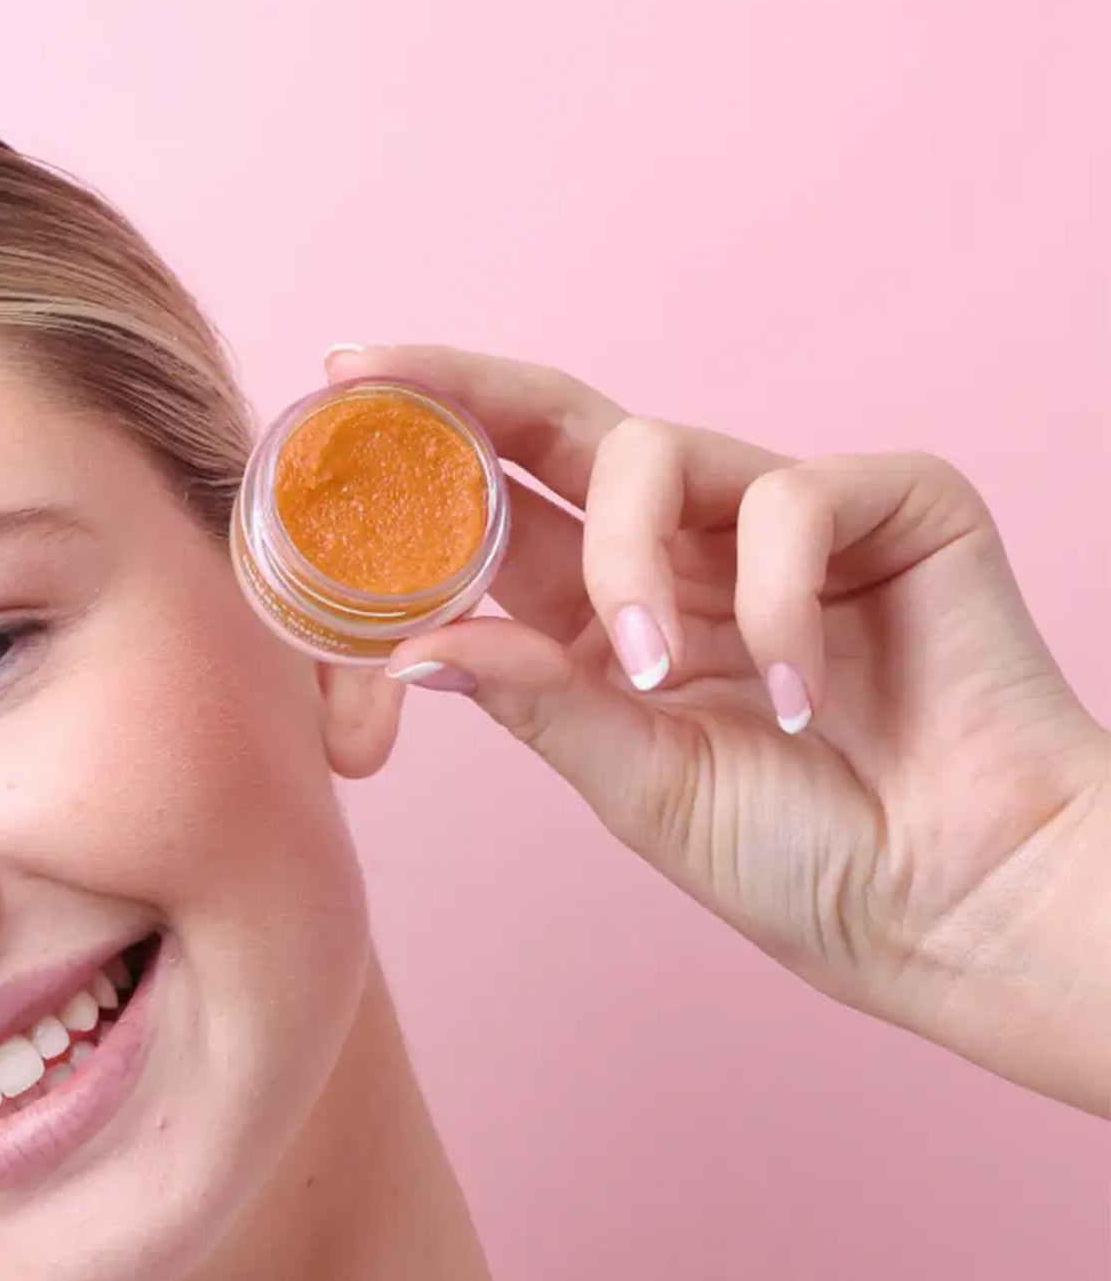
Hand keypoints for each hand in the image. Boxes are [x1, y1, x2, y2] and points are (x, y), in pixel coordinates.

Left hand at [334, 345, 1110, 1115]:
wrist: (947, 903)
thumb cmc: (799, 860)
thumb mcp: (635, 781)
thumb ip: (535, 698)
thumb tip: (412, 640)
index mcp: (610, 619)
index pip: (500, 511)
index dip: (422, 462)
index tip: (333, 406)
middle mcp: (681, 554)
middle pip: (557, 428)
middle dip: (459, 393)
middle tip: (372, 376)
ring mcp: (782, 521)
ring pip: (654, 451)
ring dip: (626, 562)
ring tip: (661, 679)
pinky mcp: (892, 503)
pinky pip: (791, 497)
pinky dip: (775, 600)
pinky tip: (797, 694)